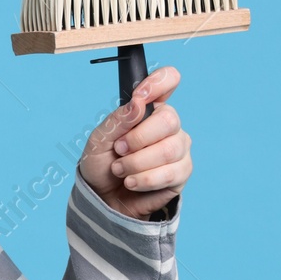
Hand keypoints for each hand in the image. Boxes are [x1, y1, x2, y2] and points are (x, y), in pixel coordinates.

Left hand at [78, 65, 190, 219]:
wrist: (104, 198)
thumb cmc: (101, 165)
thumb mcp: (98, 140)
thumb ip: (118, 120)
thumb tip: (139, 102)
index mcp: (148, 108)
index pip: (168, 81)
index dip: (159, 82)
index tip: (140, 96)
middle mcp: (168, 125)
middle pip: (169, 120)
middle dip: (137, 139)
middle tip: (119, 150)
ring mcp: (178, 148)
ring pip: (168, 149)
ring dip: (136, 163)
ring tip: (120, 170)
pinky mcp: (182, 172)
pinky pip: (170, 172)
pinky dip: (144, 179)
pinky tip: (132, 182)